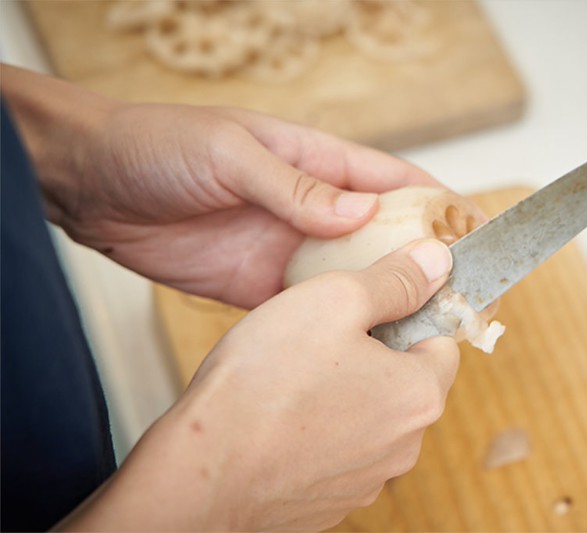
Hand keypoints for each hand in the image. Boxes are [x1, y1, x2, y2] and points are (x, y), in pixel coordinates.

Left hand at [3, 65, 441, 307]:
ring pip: (351, 278)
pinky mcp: (258, 288)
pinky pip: (308, 309)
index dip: (435, 202)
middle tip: (456, 293)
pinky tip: (361, 345)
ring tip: (420, 326)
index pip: (390, 181)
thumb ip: (295, 187)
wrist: (92, 184)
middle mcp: (310, 209)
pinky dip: (336, 324)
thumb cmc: (161, 146)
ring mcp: (286, 250)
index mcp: (314, 163)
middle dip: (420, 260)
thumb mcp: (231, 153)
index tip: (473, 229)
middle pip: (381, 236)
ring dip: (382, 298)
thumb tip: (359, 214)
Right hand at [58, 239, 459, 531]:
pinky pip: (337, 451)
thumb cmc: (265, 384)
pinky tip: (281, 414)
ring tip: (295, 375)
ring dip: (345, 392)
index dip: (408, 314)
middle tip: (323, 335)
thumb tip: (435, 262)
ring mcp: (366, 479)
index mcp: (419, 395)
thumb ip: (394, 280)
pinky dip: (318, 431)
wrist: (204, 471)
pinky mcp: (330, 500)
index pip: (442, 341)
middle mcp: (404, 446)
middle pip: (406, 380)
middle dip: (373, 353)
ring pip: (370, 416)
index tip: (372, 305)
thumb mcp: (335, 300)